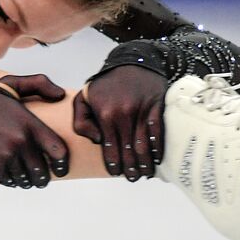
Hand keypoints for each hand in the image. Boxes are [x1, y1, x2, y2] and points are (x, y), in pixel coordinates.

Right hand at [0, 73, 70, 187]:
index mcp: (29, 124)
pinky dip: (12, 181)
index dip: (63, 164)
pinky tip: (11, 175)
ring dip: (28, 180)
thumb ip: (40, 83)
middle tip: (42, 177)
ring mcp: (5, 157)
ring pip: (26, 179)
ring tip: (27, 177)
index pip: (58, 151)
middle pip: (42, 172)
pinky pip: (9, 182)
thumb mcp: (11, 83)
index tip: (62, 169)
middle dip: (44, 177)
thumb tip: (60, 96)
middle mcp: (19, 143)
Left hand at [71, 65, 169, 180]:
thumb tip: (97, 141)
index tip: (116, 173)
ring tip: (145, 173)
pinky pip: (158, 131)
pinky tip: (158, 159)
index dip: (114, 164)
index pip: (109, 148)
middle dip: (131, 168)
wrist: (131, 62)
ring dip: (145, 162)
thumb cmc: (105, 84)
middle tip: (133, 178)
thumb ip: (81, 122)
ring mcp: (141, 110)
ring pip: (143, 144)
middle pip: (128, 150)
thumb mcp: (83, 99)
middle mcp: (123, 114)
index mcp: (104, 115)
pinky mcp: (156, 106)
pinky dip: (158, 147)